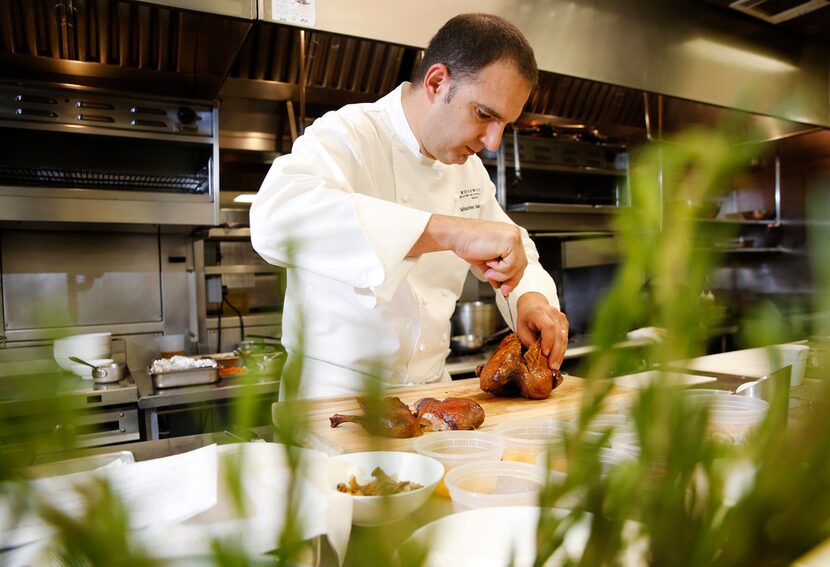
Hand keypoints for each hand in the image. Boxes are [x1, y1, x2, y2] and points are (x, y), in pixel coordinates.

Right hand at [408, 214, 526, 295]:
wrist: (457, 235)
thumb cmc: (467, 243)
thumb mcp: (486, 262)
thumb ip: (497, 272)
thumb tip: (503, 286)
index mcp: (510, 236)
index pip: (519, 261)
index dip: (513, 277)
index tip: (506, 288)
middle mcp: (514, 234)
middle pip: (521, 265)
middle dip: (510, 280)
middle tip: (502, 289)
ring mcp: (513, 237)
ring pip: (517, 267)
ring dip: (501, 274)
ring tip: (488, 269)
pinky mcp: (510, 241)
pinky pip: (511, 265)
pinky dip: (499, 270)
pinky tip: (489, 263)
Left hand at [516, 292, 568, 369]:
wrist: (533, 304)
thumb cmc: (526, 317)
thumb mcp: (521, 328)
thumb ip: (528, 340)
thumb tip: (537, 354)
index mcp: (539, 313)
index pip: (548, 327)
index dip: (548, 341)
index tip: (545, 353)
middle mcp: (553, 313)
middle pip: (558, 334)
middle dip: (556, 352)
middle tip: (552, 366)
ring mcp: (561, 318)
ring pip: (564, 338)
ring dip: (560, 353)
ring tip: (555, 365)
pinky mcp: (565, 323)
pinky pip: (565, 338)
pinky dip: (562, 350)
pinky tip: (558, 359)